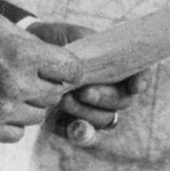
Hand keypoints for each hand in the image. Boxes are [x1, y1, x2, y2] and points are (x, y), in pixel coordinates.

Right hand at [0, 14, 87, 141]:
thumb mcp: (0, 25)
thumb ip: (31, 42)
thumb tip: (53, 54)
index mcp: (23, 56)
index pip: (70, 69)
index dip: (68, 67)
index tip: (62, 66)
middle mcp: (16, 86)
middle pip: (55, 94)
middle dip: (48, 84)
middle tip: (33, 76)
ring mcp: (0, 110)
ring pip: (38, 116)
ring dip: (31, 104)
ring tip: (13, 90)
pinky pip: (16, 134)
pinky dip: (13, 123)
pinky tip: (1, 107)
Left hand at [25, 20, 145, 146]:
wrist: (28, 54)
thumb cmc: (54, 41)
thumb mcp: (73, 36)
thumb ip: (90, 48)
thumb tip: (95, 65)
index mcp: (114, 64)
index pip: (138, 73)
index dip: (141, 80)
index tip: (136, 86)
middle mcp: (109, 88)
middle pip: (122, 102)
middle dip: (105, 98)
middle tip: (83, 91)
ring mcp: (92, 107)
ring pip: (105, 120)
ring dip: (87, 113)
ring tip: (64, 100)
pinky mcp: (73, 121)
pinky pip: (81, 134)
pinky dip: (73, 131)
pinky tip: (60, 124)